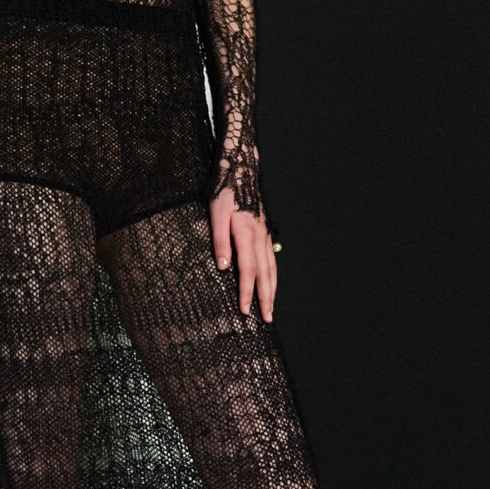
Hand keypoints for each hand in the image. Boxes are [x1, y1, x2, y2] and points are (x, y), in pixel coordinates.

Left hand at [209, 187, 276, 321]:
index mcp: (246, 235)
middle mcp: (260, 237)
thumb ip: (220, 240)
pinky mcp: (265, 231)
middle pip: (265, 274)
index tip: (245, 310)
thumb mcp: (216, 213)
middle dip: (265, 298)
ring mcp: (265, 235)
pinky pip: (272, 259)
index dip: (246, 292)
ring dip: (272, 289)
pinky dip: (273, 275)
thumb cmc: (225, 192)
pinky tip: (271, 282)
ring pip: (271, 268)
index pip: (247, 271)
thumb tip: (224, 267)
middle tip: (266, 318)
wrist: (241, 170)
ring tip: (271, 307)